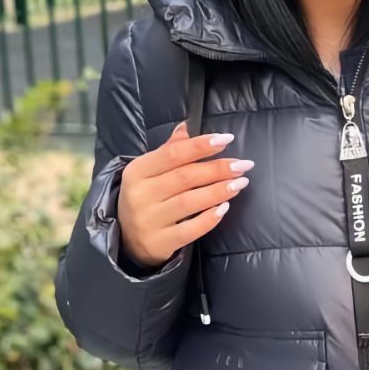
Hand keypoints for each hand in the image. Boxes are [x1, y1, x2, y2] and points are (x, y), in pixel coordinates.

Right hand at [117, 120, 253, 268]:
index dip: (200, 146)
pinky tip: (225, 208)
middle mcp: (140, 195)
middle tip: (243, 165)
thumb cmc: (144, 198)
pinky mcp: (159, 242)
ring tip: (240, 183)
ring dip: (219, 191)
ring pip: (189, 202)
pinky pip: (190, 230)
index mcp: (137, 171)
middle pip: (185, 177)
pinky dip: (210, 218)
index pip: (172, 154)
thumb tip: (186, 127)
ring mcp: (149, 220)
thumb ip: (168, 151)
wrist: (125, 239)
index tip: (227, 139)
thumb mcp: (148, 172)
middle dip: (217, 169)